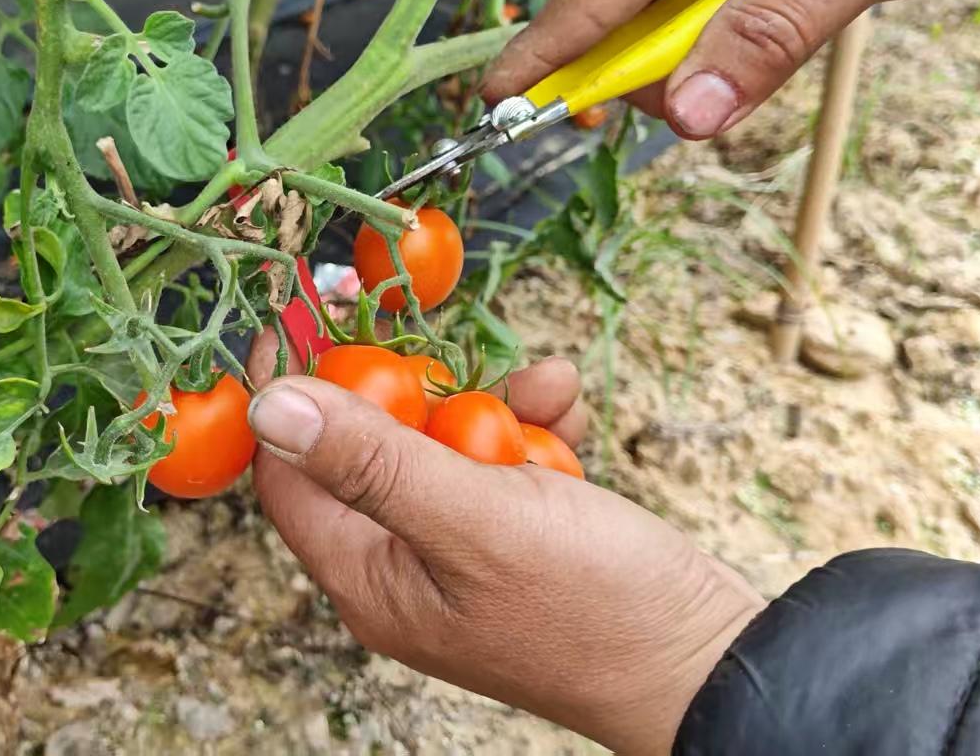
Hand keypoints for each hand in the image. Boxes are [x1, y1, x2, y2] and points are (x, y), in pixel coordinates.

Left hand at [246, 345, 762, 753]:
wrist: (710, 665)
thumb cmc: (592, 608)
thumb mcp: (475, 518)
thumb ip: (370, 461)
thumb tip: (269, 405)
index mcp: (367, 575)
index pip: (289, 471)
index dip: (291, 393)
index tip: (305, 314)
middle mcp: (403, 564)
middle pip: (369, 445)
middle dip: (421, 388)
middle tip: (452, 351)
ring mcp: (463, 548)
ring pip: (447, 441)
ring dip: (498, 403)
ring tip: (551, 391)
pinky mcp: (519, 534)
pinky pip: (504, 460)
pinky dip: (537, 429)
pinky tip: (572, 417)